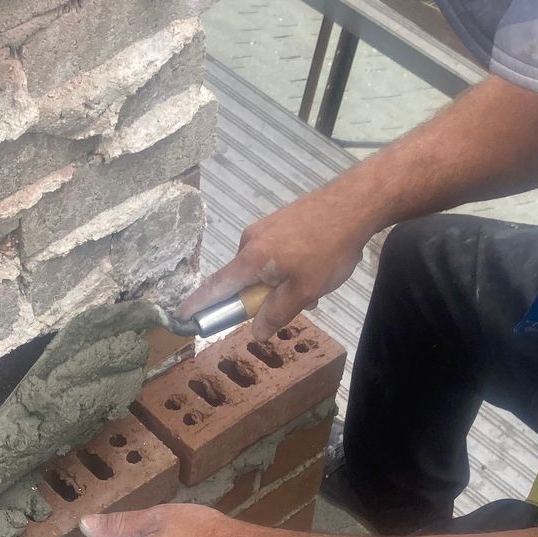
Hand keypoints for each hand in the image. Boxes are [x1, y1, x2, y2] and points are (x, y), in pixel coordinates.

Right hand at [176, 176, 379, 336]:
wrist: (354, 203)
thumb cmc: (327, 250)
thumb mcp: (303, 291)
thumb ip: (277, 314)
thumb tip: (256, 332)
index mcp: (250, 259)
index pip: (216, 287)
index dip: (199, 304)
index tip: (182, 316)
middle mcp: (250, 241)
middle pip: (245, 280)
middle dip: (267, 297)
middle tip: (301, 302)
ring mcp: (266, 227)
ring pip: (266, 268)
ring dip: (284, 282)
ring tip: (317, 282)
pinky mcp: (281, 220)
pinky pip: (277, 253)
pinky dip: (291, 266)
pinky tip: (318, 264)